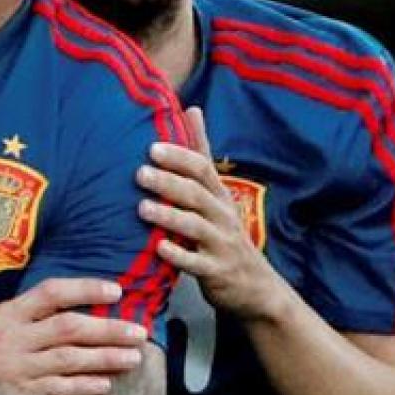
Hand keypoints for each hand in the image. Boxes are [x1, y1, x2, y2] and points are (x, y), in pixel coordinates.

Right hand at [0, 278, 149, 394]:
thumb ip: (26, 316)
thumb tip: (75, 305)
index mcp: (5, 314)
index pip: (51, 293)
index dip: (85, 289)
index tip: (117, 292)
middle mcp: (10, 339)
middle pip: (69, 328)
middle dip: (108, 329)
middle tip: (139, 332)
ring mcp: (13, 370)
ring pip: (68, 360)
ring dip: (104, 358)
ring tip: (133, 358)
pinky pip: (55, 392)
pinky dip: (81, 387)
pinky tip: (104, 385)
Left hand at [135, 107, 287, 321]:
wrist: (255, 286)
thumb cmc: (224, 233)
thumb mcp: (217, 194)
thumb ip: (201, 155)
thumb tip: (192, 109)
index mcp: (219, 196)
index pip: (203, 169)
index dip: (180, 157)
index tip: (153, 147)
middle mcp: (223, 217)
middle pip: (197, 195)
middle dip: (169, 183)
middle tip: (139, 173)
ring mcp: (221, 245)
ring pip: (195, 227)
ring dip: (169, 216)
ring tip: (142, 208)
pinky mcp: (217, 273)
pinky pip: (196, 263)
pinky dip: (178, 255)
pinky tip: (158, 247)